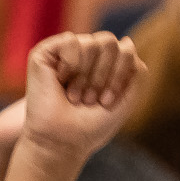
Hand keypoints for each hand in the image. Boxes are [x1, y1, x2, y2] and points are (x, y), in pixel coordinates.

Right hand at [8, 33, 146, 180]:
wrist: (63, 140)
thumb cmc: (93, 124)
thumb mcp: (127, 97)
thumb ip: (136, 70)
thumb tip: (126, 41)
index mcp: (105, 63)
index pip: (126, 50)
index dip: (120, 76)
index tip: (107, 102)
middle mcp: (86, 55)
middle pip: (110, 42)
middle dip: (105, 76)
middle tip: (91, 100)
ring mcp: (65, 53)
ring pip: (92, 42)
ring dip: (87, 76)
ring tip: (76, 96)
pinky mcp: (43, 54)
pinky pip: (70, 40)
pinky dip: (71, 63)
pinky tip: (61, 79)